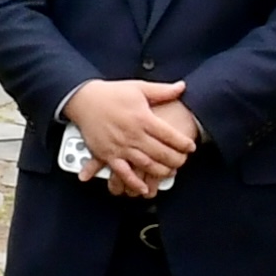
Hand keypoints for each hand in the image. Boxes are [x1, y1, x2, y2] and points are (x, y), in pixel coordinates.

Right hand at [64, 77, 200, 197]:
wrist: (84, 100)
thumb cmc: (112, 93)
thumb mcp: (139, 88)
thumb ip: (162, 91)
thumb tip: (182, 87)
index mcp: (142, 118)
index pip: (169, 135)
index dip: (183, 143)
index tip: (190, 146)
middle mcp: (133, 134)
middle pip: (160, 153)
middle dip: (176, 160)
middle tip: (183, 161)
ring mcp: (120, 147)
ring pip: (146, 165)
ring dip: (160, 171)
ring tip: (169, 172)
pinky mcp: (108, 155)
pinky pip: (122, 173)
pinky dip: (133, 183)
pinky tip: (143, 188)